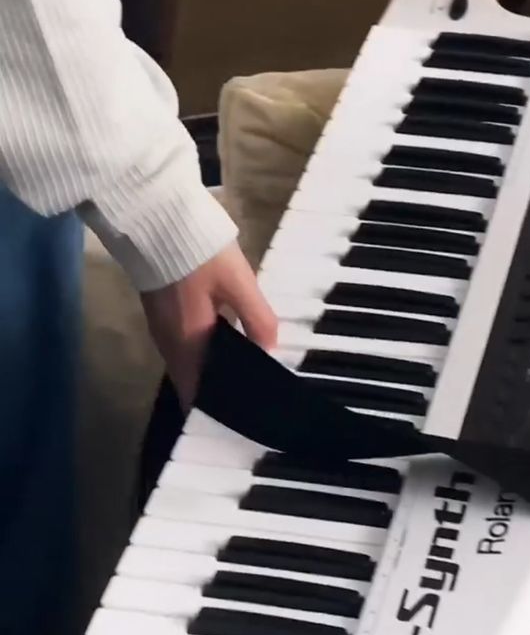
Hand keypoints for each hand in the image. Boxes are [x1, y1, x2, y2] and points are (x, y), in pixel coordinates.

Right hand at [141, 243, 277, 407]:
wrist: (154, 215)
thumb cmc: (197, 250)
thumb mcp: (238, 282)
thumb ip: (257, 318)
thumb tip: (270, 349)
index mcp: (187, 342)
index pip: (196, 394)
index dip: (216, 410)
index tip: (240, 419)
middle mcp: (169, 342)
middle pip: (193, 380)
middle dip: (218, 390)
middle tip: (254, 395)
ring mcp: (161, 326)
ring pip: (189, 361)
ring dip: (212, 369)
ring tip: (247, 370)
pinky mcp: (160, 311)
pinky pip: (184, 344)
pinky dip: (204, 350)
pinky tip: (228, 341)